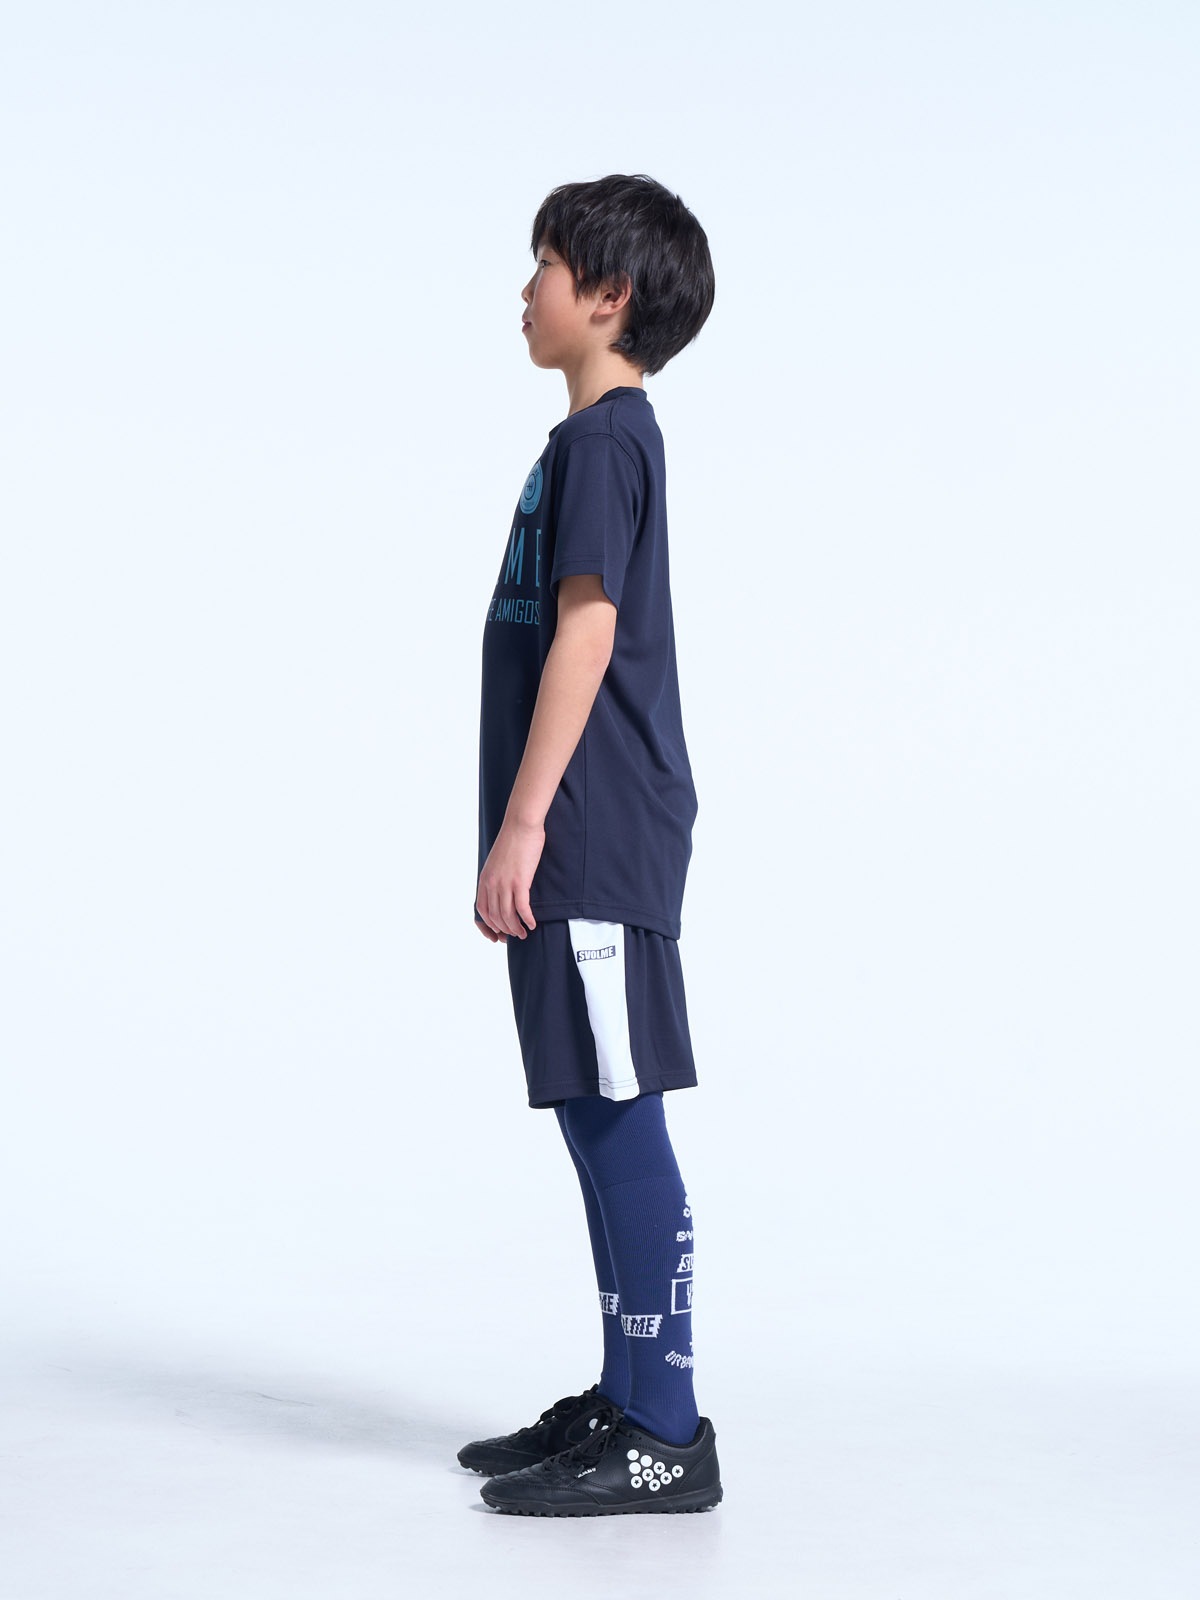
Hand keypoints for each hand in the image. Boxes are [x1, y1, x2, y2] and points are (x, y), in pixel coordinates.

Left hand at [475, 817, 543, 941]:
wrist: (521, 825)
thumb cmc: (513, 840)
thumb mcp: (497, 861)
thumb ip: (497, 876)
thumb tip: (503, 889)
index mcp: (484, 879)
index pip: (481, 910)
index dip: (488, 926)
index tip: (497, 934)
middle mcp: (492, 883)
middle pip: (495, 916)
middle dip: (505, 930)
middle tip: (515, 936)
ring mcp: (505, 883)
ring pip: (508, 915)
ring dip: (516, 928)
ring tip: (524, 933)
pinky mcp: (520, 881)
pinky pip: (522, 908)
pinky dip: (527, 919)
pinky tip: (532, 924)